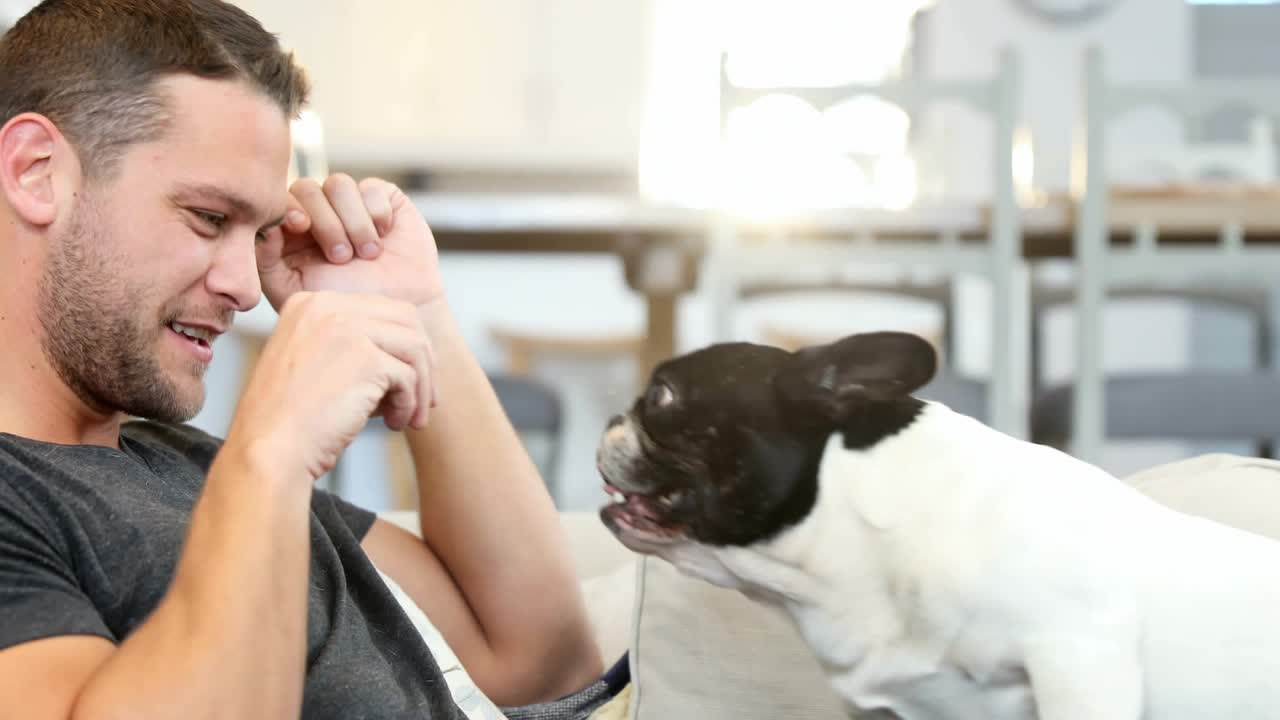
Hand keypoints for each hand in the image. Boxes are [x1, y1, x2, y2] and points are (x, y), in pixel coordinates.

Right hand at [227, 291, 435, 480]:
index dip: (403, 346)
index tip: (409, 379)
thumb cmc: (290, 421)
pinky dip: (409, 405)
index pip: (381, 309)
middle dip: (423, 362)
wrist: (269, 451)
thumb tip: (413, 350)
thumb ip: (352, 345)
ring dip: (422, 387)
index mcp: (310, 304)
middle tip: (425, 399)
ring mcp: (346, 328)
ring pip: (415, 348)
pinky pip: (409, 378)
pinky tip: (392, 424)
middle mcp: (327, 306)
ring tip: (411, 418)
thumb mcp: (314, 364)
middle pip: (407, 321)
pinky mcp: (365, 358)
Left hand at [256, 175, 444, 311]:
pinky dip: (376, 213)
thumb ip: (267, 260)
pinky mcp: (383, 200)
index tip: (300, 226)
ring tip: (367, 254)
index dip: (288, 206)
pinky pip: (372, 188)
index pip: (281, 201)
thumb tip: (263, 226)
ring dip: (352, 221)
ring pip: (339, 184)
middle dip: (325, 223)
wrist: (399, 314)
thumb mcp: (294, 291)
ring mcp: (351, 204)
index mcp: (293, 232)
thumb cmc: (346, 309)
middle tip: (341, 258)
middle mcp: (321, 213)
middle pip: (307, 189)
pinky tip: (383, 239)